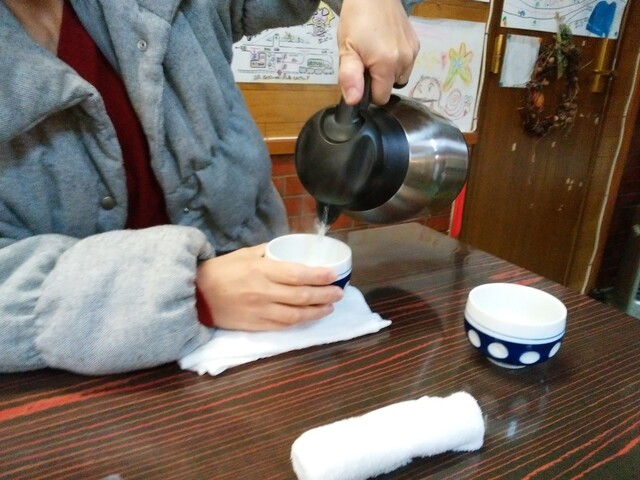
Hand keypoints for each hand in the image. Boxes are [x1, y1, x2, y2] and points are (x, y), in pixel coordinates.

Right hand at [196, 244, 343, 329]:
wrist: (196, 295)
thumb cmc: (221, 270)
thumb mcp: (245, 253)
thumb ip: (268, 252)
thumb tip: (288, 250)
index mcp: (261, 270)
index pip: (297, 274)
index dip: (319, 276)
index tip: (333, 274)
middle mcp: (263, 291)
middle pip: (301, 295)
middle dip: (324, 295)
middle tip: (339, 292)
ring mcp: (260, 310)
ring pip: (296, 314)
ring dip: (316, 311)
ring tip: (330, 307)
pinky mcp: (255, 325)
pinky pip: (283, 326)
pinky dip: (299, 322)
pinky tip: (309, 317)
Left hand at [337, 0, 418, 104]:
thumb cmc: (356, 20)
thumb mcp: (346, 49)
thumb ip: (350, 76)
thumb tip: (353, 101)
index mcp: (387, 65)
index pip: (381, 98)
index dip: (368, 93)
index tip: (361, 77)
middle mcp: (404, 61)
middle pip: (390, 88)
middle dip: (377, 81)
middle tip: (366, 61)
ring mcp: (413, 52)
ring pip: (399, 77)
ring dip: (388, 72)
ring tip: (375, 53)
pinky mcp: (416, 45)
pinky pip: (406, 64)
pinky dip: (396, 61)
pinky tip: (386, 46)